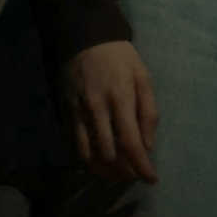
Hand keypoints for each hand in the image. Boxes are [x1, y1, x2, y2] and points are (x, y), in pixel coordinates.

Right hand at [62, 40, 159, 184]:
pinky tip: (98, 164)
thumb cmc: (120, 58)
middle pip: (110, 154)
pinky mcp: (65, 113)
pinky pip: (74, 144)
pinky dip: (87, 159)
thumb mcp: (143, 77)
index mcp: (121, 99)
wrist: (84, 38)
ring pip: (89, 154)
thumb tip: (148, 145)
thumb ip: (148, 112)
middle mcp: (98, 109)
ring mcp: (78, 112)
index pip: (131, 142)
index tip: (151, 179)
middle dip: (124, 171)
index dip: (141, 166)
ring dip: (105, 170)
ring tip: (118, 174)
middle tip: (134, 175)